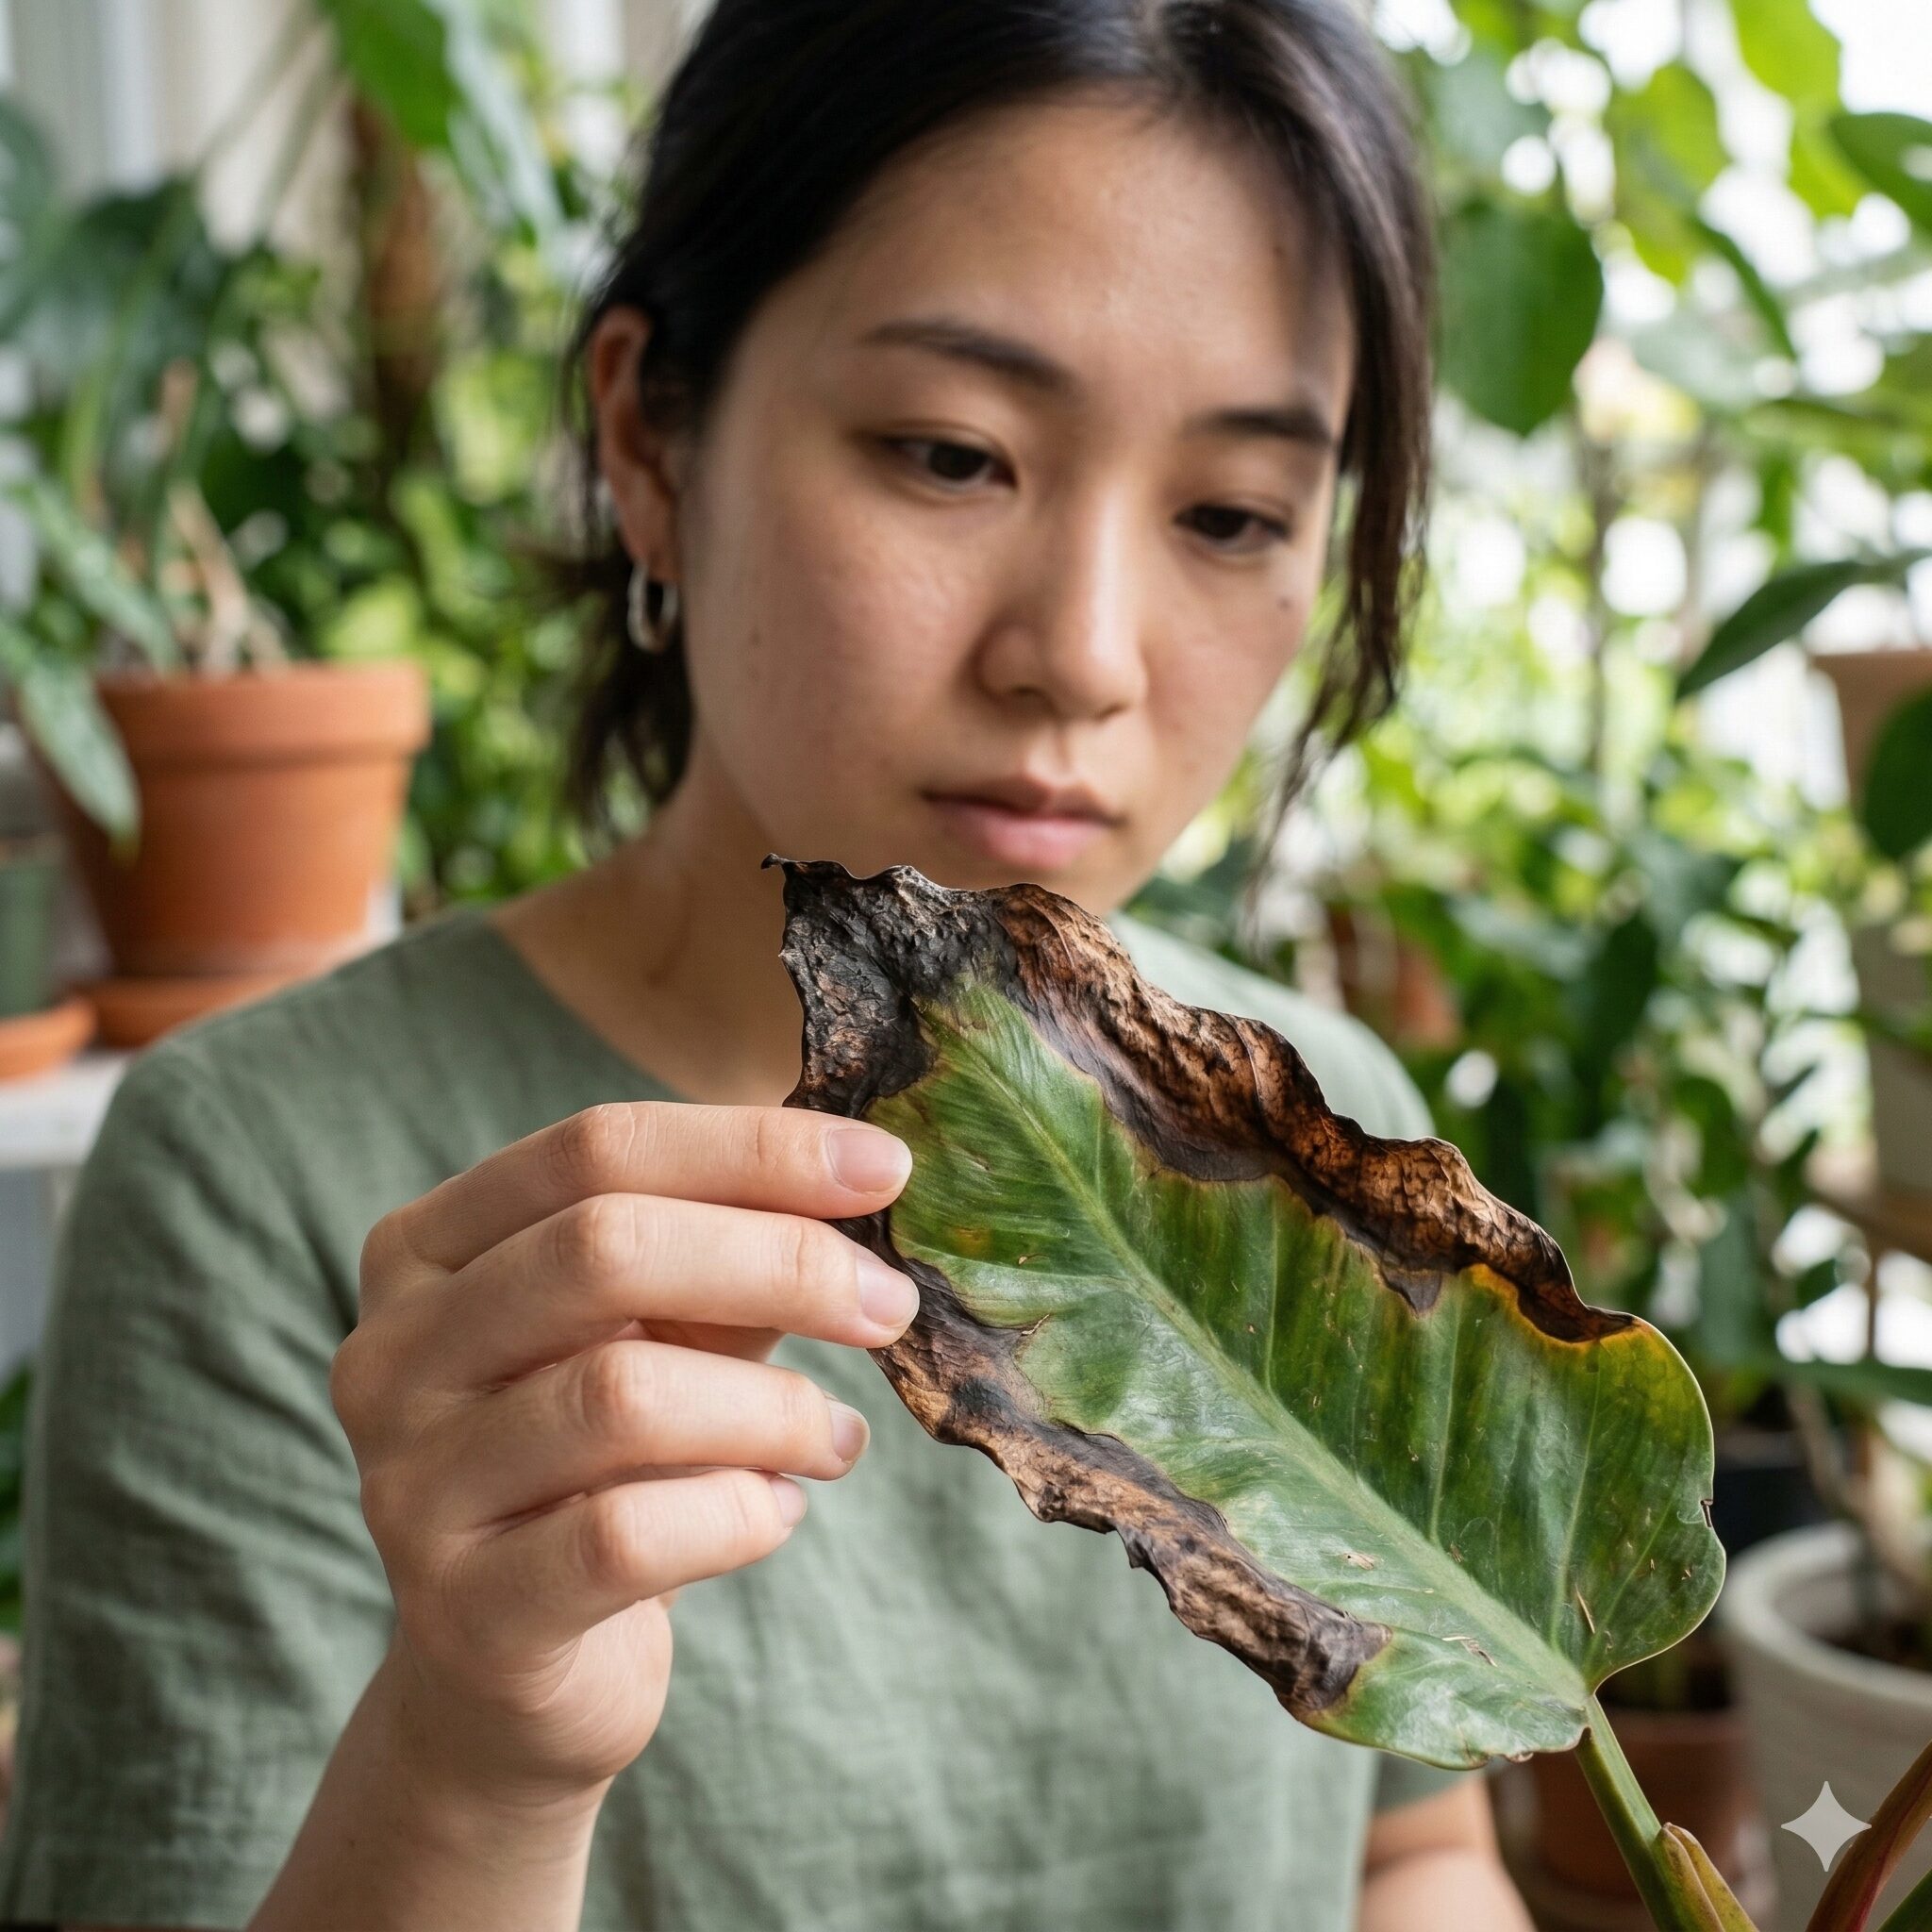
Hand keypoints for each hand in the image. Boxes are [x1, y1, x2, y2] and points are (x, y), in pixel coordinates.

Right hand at [330, 1100, 917, 1813]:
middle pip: (602, 1250)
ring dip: (774, 1409)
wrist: (513, 1675)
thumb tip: (865, 1174)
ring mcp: (409, 1486)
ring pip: (622, 1396)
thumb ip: (733, 1249)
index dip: (752, 1150)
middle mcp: (391, 1353)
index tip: (885, 1169)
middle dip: (779, 1262)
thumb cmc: (604, 1463)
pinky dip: (737, 1514)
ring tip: (836, 1438)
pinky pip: (628, 1538)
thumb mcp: (663, 1331)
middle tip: (888, 1303)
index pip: (594, 1148)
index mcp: (427, 1247)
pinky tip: (777, 1513)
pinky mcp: (465, 1613)